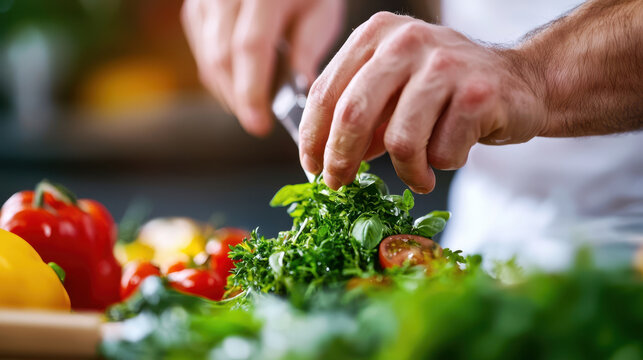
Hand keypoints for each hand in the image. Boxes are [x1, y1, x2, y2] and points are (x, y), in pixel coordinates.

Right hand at [182, 0, 344, 136]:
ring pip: (207, 56)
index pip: (249, 47)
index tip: (259, 126)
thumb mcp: (322, 11)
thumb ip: (308, 48)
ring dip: (227, 90)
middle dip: (238, 98)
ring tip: (251, 107)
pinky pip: (201, 49)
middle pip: (221, 56)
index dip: (251, 92)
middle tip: (258, 123)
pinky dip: (218, 74)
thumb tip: (299, 92)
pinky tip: (237, 85)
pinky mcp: (196, 6)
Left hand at [299, 12, 546, 192]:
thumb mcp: (392, 90)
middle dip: (340, 160)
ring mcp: (444, 65)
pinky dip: (440, 166)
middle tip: (340, 184)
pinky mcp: (478, 93)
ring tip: (417, 175)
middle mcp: (406, 41)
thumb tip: (322, 159)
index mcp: (376, 34)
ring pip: (400, 141)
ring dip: (405, 171)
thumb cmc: (444, 91)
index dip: (312, 138)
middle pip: (353, 114)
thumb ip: (358, 114)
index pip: (326, 92)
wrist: (519, 82)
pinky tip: (448, 156)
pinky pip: (441, 152)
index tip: (312, 168)